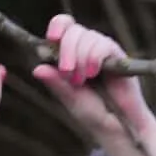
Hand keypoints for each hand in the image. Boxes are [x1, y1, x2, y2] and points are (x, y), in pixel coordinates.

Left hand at [33, 15, 150, 139]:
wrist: (117, 127)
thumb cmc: (93, 115)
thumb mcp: (70, 99)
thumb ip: (56, 84)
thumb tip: (37, 69)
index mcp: (71, 54)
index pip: (64, 27)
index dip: (57, 27)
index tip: (51, 38)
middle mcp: (87, 49)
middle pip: (74, 30)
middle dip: (67, 49)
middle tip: (67, 72)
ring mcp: (103, 52)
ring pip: (88, 36)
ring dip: (81, 57)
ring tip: (81, 80)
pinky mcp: (118, 57)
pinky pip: (104, 45)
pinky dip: (95, 56)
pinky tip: (93, 72)